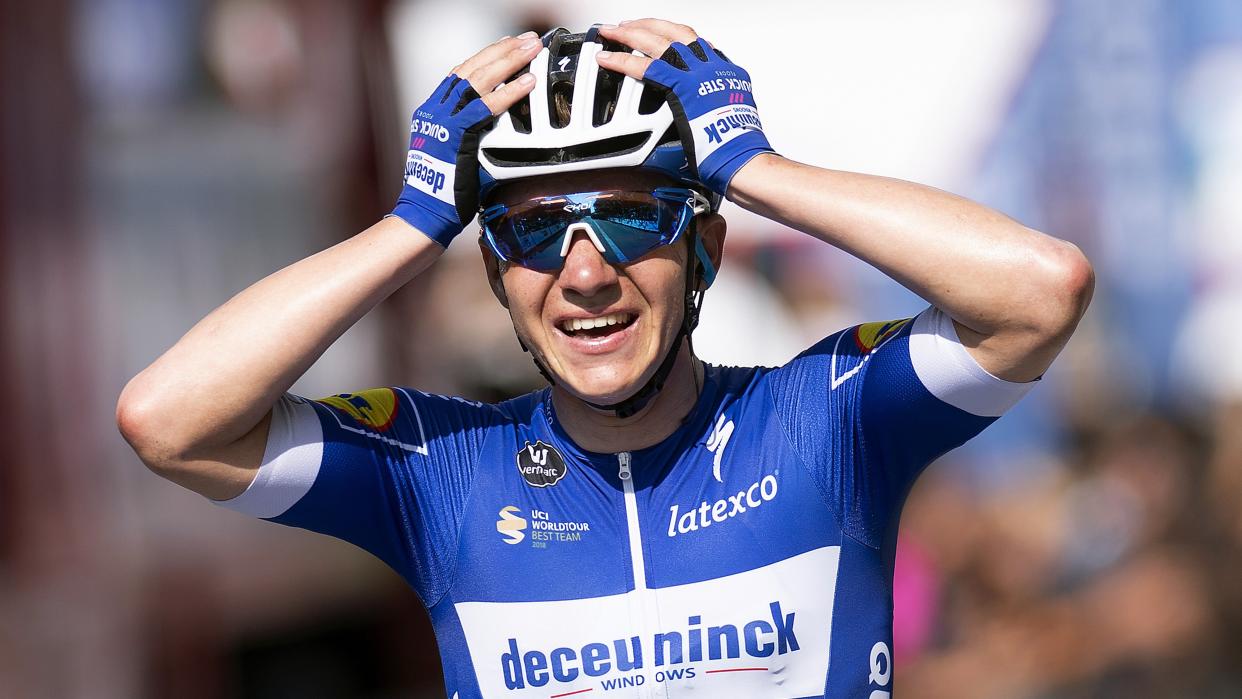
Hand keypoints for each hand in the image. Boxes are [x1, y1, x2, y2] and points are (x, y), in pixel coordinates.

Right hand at [390, 33, 541, 245]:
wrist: (424, 213)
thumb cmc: (441, 195)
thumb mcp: (455, 158)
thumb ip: (473, 141)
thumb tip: (498, 139)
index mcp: (432, 113)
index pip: (460, 74)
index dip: (484, 57)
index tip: (505, 44)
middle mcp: (435, 111)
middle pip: (471, 68)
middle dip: (501, 50)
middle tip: (526, 39)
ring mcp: (442, 121)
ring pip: (479, 79)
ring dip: (508, 61)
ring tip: (531, 48)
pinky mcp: (454, 135)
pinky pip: (485, 107)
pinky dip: (508, 93)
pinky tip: (527, 82)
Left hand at [597, 19, 774, 195]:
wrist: (742, 156)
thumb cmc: (738, 148)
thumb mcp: (731, 119)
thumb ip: (714, 111)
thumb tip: (703, 120)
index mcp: (727, 73)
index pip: (698, 45)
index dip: (675, 37)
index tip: (662, 36)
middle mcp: (712, 66)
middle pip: (677, 33)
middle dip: (650, 25)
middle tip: (630, 25)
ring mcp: (697, 73)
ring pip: (658, 41)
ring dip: (632, 33)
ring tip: (612, 32)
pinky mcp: (680, 86)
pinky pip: (645, 68)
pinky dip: (623, 61)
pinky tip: (608, 59)